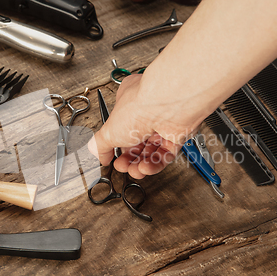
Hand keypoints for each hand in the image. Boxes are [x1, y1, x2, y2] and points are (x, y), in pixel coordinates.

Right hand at [88, 69, 202, 179]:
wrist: (166, 107)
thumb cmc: (139, 107)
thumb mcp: (109, 131)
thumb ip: (100, 145)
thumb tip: (99, 155)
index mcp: (129, 105)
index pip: (121, 129)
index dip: (116, 146)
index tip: (111, 158)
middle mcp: (147, 113)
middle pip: (136, 143)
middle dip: (129, 159)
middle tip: (123, 166)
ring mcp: (163, 124)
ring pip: (151, 151)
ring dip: (141, 164)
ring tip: (134, 171)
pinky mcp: (177, 135)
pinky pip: (165, 154)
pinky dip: (155, 164)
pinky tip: (146, 168)